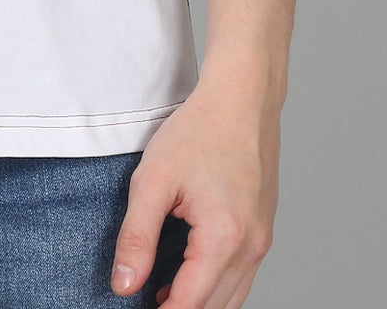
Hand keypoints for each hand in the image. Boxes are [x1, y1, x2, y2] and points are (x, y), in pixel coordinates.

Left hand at [110, 71, 278, 307]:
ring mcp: (262, 240)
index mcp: (223, 238)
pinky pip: (241, 276)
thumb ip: (136, 237)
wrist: (242, 98)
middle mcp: (251, 247)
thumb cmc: (199, 131)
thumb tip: (123, 285)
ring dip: (200, 303)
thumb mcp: (153, 180)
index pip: (190, 304)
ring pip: (233, 298)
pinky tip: (186, 274)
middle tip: (143, 301)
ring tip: (159, 295)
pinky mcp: (263, 230)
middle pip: (215, 308)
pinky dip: (216, 286)